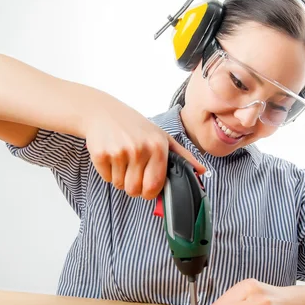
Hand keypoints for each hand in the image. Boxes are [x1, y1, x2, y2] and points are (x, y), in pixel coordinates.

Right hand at [84, 98, 205, 199]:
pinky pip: (107, 178)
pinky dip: (108, 172)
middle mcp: (140, 149)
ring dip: (120, 178)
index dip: (150, 192)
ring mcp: (119, 152)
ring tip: (122, 159)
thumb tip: (202, 171)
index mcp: (158, 147)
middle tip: (132, 171)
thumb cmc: (136, 126)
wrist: (103, 112)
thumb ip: (183, 156)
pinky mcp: (101, 154)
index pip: (154, 186)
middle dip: (133, 187)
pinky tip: (111, 155)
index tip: (147, 187)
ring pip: (119, 185)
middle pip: (135, 190)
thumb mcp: (161, 136)